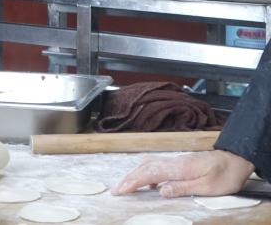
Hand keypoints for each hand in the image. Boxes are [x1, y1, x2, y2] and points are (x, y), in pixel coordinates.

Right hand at [113, 150, 253, 197]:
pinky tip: (148, 182)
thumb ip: (183, 187)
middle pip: (144, 167)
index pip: (149, 174)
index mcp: (178, 168)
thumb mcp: (207, 187)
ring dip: (135, 174)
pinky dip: (145, 172)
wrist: (236, 160)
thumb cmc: (225, 175)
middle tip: (115, 189)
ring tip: (126, 184)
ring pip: (148, 164)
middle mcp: (173, 162)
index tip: (120, 190)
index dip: (132, 182)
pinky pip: (156, 165)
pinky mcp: (179, 162)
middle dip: (128, 178)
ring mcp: (175, 160)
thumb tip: (161, 191)